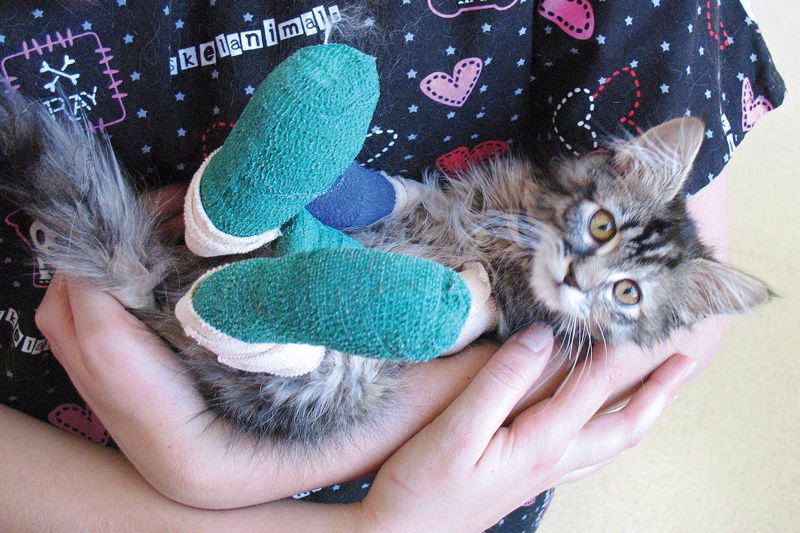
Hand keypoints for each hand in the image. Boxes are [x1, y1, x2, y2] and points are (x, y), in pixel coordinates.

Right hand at [358, 326, 695, 532]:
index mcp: (541, 444)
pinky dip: (609, 431)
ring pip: (610, 444)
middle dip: (657, 393)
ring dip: (641, 414)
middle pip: (623, 425)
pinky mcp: (528, 478)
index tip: (637, 316)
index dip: (616, 350)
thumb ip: (502, 381)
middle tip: (684, 363)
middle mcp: (553, 460)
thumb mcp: (458, 429)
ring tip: (659, 392)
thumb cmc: (423, 486)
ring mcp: (543, 474)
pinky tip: (598, 426)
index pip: (592, 387)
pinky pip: (588, 453)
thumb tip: (543, 338)